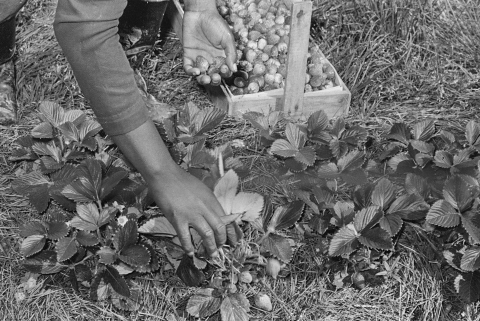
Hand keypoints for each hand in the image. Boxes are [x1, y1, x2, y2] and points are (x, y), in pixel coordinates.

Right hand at [111, 120, 236, 257]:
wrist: (164, 174)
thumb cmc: (182, 181)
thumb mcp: (202, 190)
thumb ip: (209, 203)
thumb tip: (216, 217)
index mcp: (211, 200)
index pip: (227, 218)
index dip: (232, 232)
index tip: (234, 240)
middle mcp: (204, 207)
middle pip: (220, 228)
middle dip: (223, 241)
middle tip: (222, 249)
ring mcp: (191, 213)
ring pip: (207, 234)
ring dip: (210, 247)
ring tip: (211, 255)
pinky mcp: (177, 218)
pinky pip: (185, 237)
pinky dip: (189, 247)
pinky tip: (191, 253)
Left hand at [182, 10, 236, 82]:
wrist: (200, 12)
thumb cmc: (215, 23)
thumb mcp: (227, 38)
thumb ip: (231, 53)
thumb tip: (234, 69)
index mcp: (222, 57)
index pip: (224, 71)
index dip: (224, 74)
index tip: (224, 70)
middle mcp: (211, 59)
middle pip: (212, 76)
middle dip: (214, 80)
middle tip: (214, 77)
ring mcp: (199, 58)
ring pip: (200, 75)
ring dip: (203, 80)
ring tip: (205, 78)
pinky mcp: (188, 55)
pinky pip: (188, 68)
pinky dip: (191, 72)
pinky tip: (195, 72)